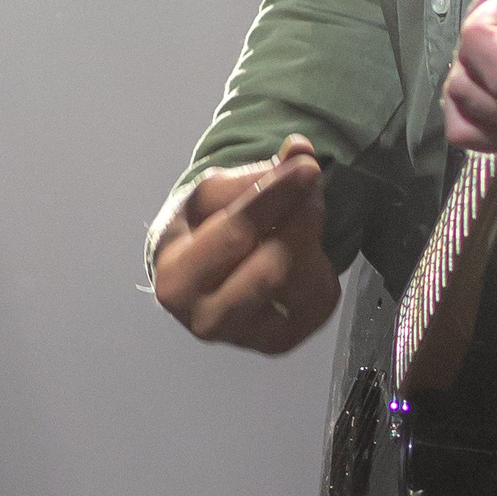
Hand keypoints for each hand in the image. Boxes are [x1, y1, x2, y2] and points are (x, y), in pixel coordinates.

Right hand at [151, 137, 340, 352]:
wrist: (198, 279)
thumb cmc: (201, 229)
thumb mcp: (210, 195)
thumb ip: (254, 174)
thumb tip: (301, 151)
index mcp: (176, 279)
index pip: (236, 234)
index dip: (275, 197)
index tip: (307, 166)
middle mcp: (205, 321)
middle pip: (275, 265)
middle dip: (302, 216)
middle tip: (311, 183)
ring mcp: (245, 340)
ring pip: (301, 284)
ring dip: (313, 239)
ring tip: (301, 216)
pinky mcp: (279, 344)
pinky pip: (319, 302)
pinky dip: (321, 268)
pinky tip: (300, 256)